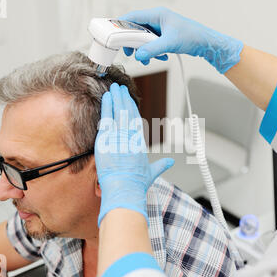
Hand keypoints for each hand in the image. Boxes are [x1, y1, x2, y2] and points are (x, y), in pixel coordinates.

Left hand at [95, 83, 173, 225]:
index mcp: (140, 142)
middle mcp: (130, 137)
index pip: (135, 120)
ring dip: (115, 99)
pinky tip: (106, 98)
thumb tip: (170, 162)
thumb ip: (161, 165)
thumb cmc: (137, 184)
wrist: (125, 188)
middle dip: (123, 99)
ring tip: (113, 89)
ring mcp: (118, 137)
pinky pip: (106, 120)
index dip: (132, 108)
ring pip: (117, 112)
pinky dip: (107, 107)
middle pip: (127, 112)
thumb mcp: (151, 172)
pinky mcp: (106, 140)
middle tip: (120, 88)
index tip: (129, 100)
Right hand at [119, 7, 243, 73]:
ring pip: (143, 39)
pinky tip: (162, 57)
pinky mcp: (164, 37)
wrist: (206, 43)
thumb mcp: (170, 44)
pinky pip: (151, 44)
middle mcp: (157, 19)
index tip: (114, 37)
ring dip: (144, 50)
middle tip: (131, 53)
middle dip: (134, 43)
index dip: (121, 26)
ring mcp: (160, 28)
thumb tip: (139, 56)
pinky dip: (153, 52)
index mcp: (157, 14)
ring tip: (149, 59)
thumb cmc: (192, 36)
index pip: (132, 17)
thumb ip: (153, 50)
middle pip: (136, 30)